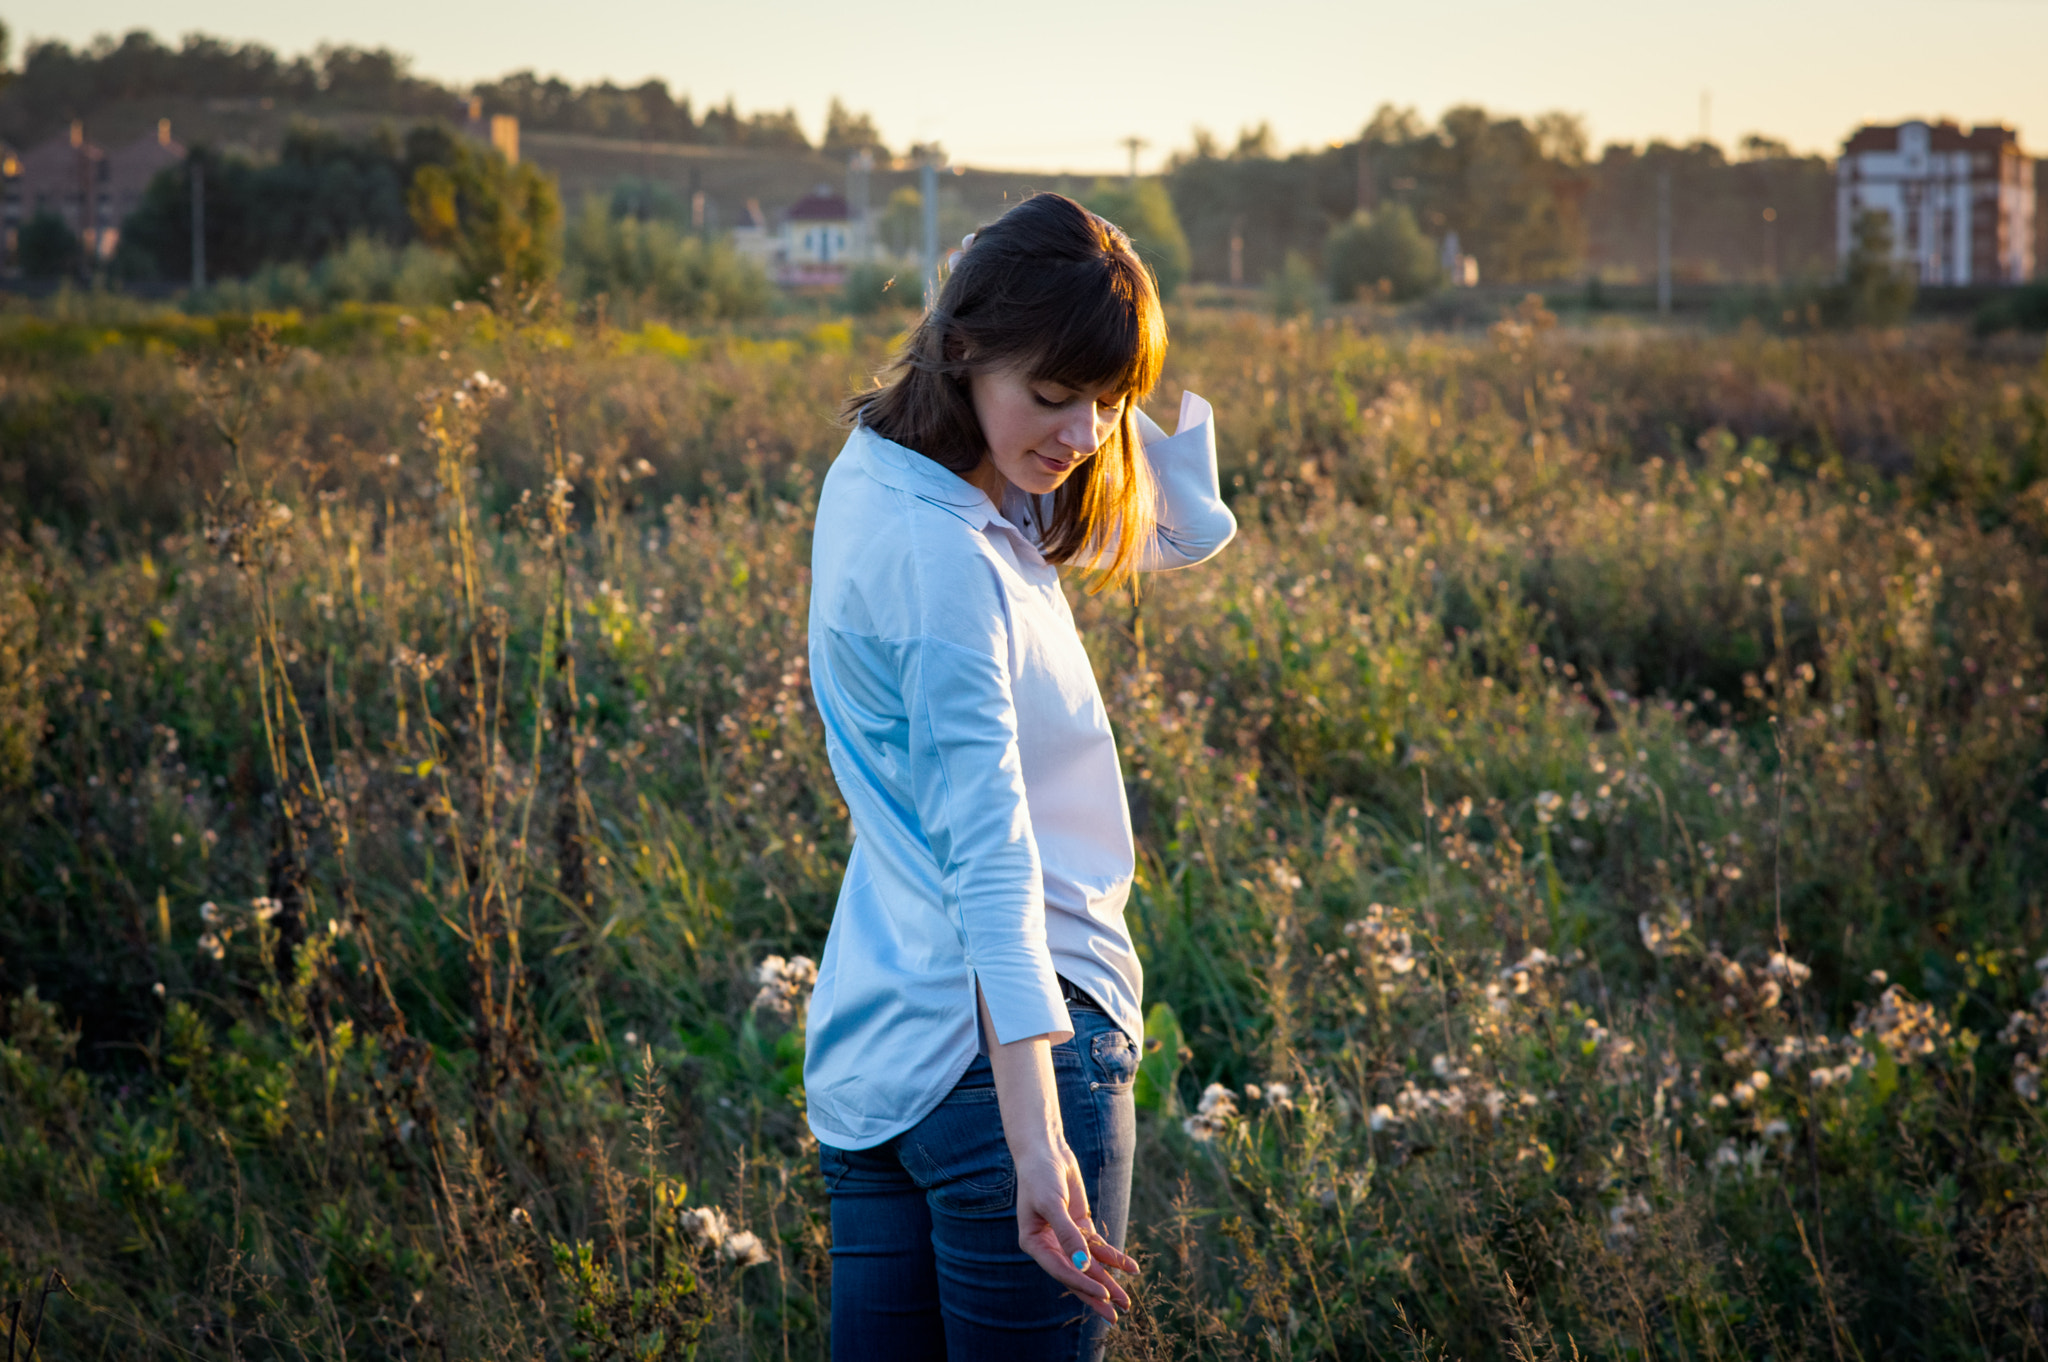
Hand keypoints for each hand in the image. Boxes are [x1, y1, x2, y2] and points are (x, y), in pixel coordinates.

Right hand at [977, 987, 1137, 1322]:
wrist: (1046, 1149)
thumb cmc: (1041, 1174)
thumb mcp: (1053, 1203)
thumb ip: (1067, 1233)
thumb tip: (1083, 1263)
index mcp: (1033, 1242)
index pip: (1060, 1269)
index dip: (1081, 1282)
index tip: (1102, 1293)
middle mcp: (1050, 1244)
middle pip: (1076, 1274)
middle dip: (1097, 1294)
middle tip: (1117, 1314)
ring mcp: (1067, 1237)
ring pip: (1090, 1264)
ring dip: (1109, 1280)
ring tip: (1127, 1301)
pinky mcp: (1080, 1226)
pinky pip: (1099, 1247)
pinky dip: (1114, 1256)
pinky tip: (1130, 1267)